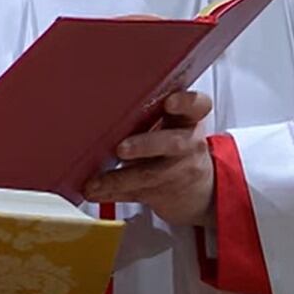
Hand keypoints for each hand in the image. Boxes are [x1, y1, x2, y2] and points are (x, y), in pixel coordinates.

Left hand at [83, 91, 215, 226]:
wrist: (200, 190)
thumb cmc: (174, 145)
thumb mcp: (171, 123)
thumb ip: (147, 111)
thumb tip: (97, 100)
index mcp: (187, 119)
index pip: (197, 106)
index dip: (186, 102)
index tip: (171, 102)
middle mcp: (187, 144)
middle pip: (173, 143)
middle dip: (145, 145)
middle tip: (122, 148)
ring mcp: (178, 171)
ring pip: (149, 175)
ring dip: (118, 179)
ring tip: (95, 182)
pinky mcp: (163, 193)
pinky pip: (134, 194)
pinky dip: (110, 194)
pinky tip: (93, 192)